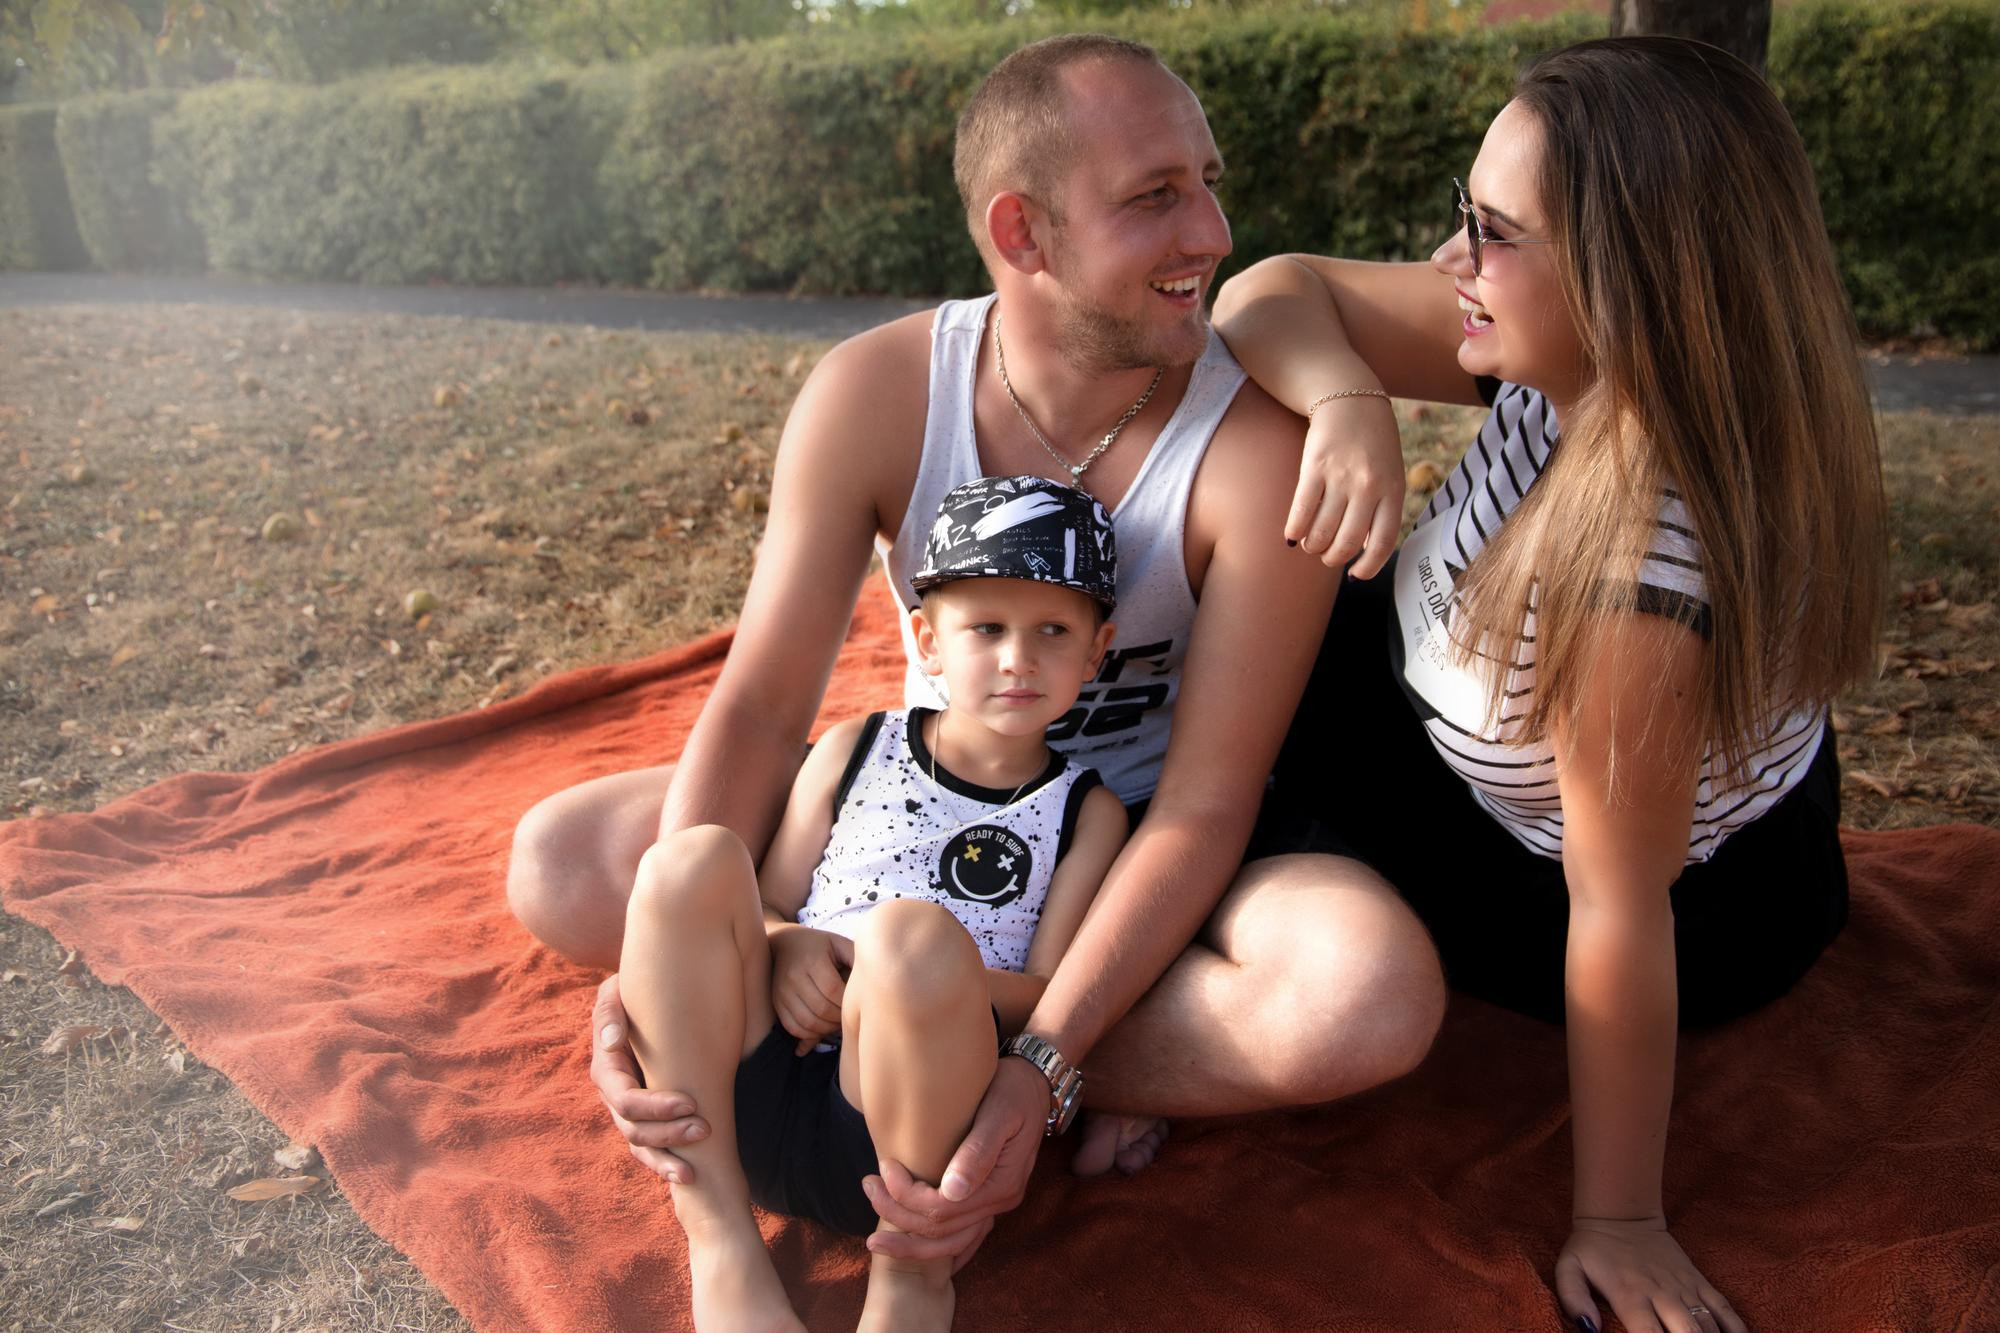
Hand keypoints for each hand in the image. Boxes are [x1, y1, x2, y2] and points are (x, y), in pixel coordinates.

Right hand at [589, 974, 709, 1184]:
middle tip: (705, 1129)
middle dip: (668, 1134)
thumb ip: (610, 1012)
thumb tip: (612, 1041)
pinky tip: (690, 1176)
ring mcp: (629, 1112)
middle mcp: (614, 1095)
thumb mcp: (616, 993)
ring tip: (694, 1170)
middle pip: (633, 1129)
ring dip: (667, 1158)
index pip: (625, 1098)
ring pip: (641, 1147)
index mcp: (607, 1068)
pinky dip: (666, 1165)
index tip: (690, 1104)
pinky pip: (651, 1150)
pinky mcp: (647, 1118)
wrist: (657, 997)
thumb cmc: (636, 993)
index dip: (655, 1107)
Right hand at [767, 924, 853, 1054]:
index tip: (854, 1004)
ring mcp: (782, 991)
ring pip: (807, 1022)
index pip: (832, 990)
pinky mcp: (776, 1003)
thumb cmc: (819, 945)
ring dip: (825, 1029)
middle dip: (838, 1019)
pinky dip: (809, 1034)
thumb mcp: (838, 944)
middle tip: (847, 1018)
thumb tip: (873, 979)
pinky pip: (793, 1027)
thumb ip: (855, 959)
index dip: (846, 1003)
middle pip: (821, 1009)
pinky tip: (820, 1027)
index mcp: (812, 961)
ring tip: (835, 1023)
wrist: (784, 943)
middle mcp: (794, 977)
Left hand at [860, 1054, 1048, 1267]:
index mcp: (1002, 1183)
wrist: (1035, 1083)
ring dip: (909, 1240)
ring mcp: (995, 1203)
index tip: (885, 1166)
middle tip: (867, 1187)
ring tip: (874, 1235)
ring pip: (948, 1242)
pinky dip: (930, 1244)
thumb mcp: (999, 1111)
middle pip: (941, 1230)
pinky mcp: (986, 1197)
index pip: (944, 1209)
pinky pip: (958, 1235)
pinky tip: (907, 1244)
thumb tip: (951, 1189)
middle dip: (897, 1216)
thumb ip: (978, 1150)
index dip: (907, 1195)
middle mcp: (1000, 1201)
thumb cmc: (1014, 1089)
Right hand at [1288, 394, 1402, 577]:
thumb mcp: (1390, 474)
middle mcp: (1369, 486)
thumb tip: (1365, 552)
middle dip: (1334, 558)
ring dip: (1313, 546)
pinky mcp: (1315, 466)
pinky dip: (1295, 529)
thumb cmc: (1372, 444)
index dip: (1368, 566)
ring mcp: (1341, 476)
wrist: (1351, 399)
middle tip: (1327, 557)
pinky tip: (1292, 536)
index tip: (1355, 576)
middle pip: (1349, 541)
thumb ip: (1382, 509)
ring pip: (1322, 530)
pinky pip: (1302, 510)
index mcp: (1393, 490)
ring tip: (1310, 545)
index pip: (1384, 542)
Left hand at [1556, 1216, 1745, 1332]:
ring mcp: (1683, 1287)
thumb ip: (1573, 1298)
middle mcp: (1661, 1293)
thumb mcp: (1569, 1268)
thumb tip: (1587, 1329)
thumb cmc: (1592, 1248)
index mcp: (1630, 1295)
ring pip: (1707, 1325)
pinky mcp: (1698, 1280)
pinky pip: (1724, 1308)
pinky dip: (1735, 1328)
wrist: (1621, 1215)